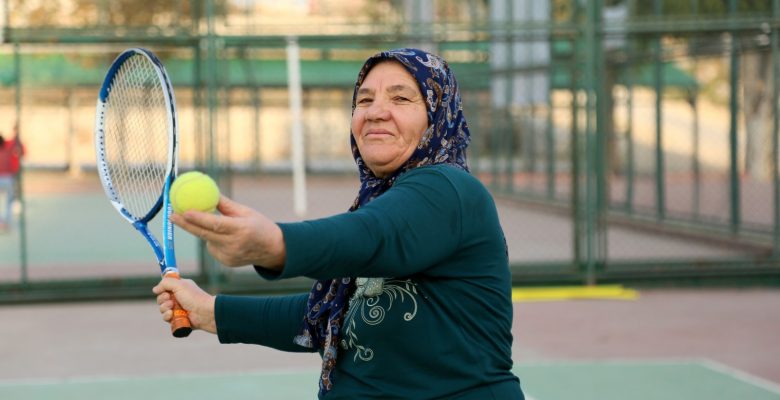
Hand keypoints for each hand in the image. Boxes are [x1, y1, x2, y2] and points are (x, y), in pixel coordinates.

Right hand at [153, 277, 216, 333]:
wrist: (204, 313)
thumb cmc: (193, 297)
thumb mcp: (179, 285)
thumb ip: (165, 283)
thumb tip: (155, 289)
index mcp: (180, 288)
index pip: (165, 287)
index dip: (162, 289)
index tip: (165, 290)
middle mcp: (178, 297)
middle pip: (161, 298)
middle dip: (162, 299)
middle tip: (169, 299)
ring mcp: (178, 308)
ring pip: (162, 309)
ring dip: (164, 308)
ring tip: (172, 307)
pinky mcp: (178, 318)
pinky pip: (166, 318)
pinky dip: (167, 316)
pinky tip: (171, 315)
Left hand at [170, 195, 285, 269]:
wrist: (273, 250)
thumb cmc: (260, 226)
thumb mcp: (246, 211)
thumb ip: (224, 204)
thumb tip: (206, 190)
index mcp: (241, 230)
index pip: (215, 224)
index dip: (198, 219)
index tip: (183, 211)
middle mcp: (234, 244)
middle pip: (204, 234)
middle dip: (185, 224)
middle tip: (172, 214)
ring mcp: (229, 256)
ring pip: (207, 240)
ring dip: (206, 231)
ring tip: (223, 227)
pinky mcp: (226, 262)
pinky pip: (212, 247)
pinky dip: (213, 240)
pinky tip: (228, 239)